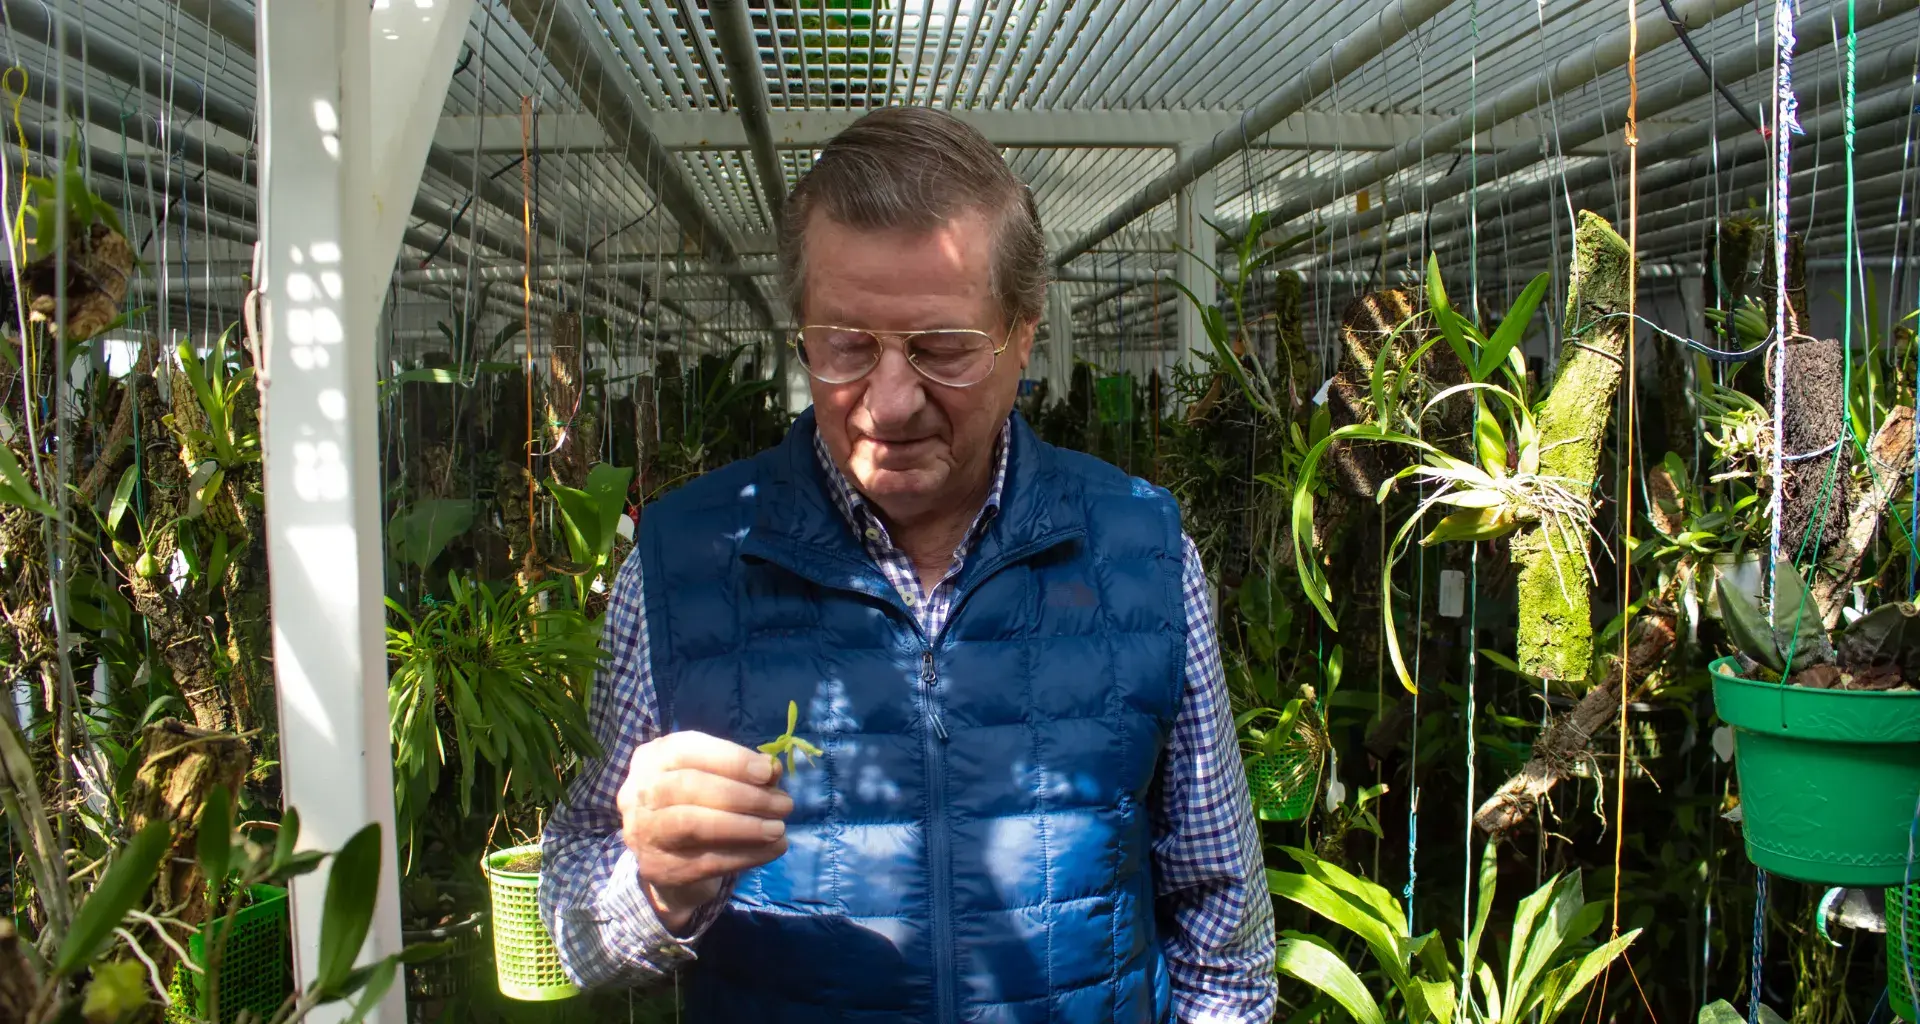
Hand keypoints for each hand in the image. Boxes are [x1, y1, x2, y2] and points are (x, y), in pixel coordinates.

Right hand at [617, 730, 792, 931]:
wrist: (667, 855)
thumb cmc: (696, 802)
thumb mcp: (715, 777)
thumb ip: (742, 771)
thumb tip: (773, 771)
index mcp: (652, 758)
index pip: (687, 750)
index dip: (731, 760)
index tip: (769, 772)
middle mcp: (638, 792)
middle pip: (689, 786)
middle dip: (742, 795)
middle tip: (784, 805)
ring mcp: (644, 832)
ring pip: (693, 824)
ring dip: (745, 827)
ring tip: (778, 829)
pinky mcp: (658, 868)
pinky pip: (706, 861)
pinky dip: (746, 855)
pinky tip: (772, 850)